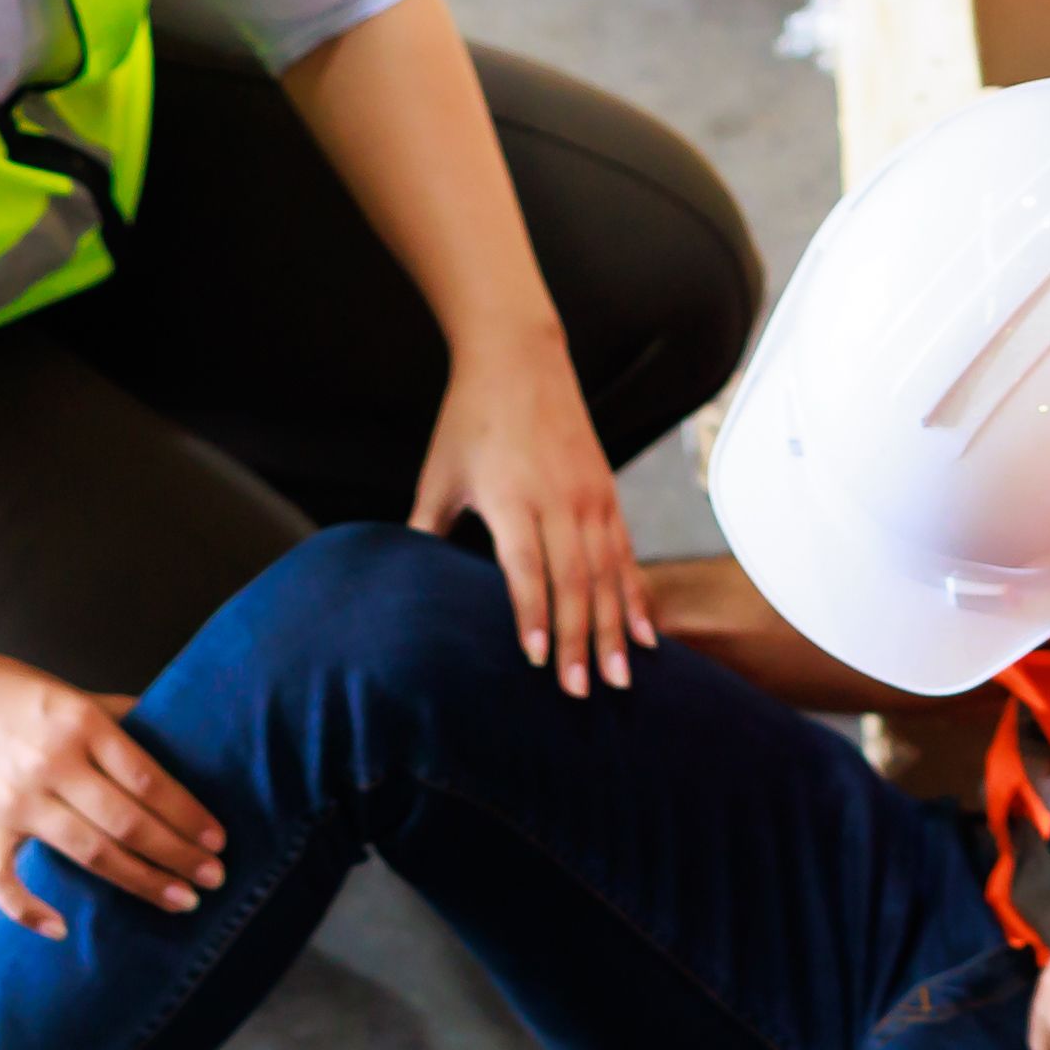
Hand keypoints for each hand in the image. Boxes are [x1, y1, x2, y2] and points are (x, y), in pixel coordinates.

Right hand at [0, 645, 227, 940]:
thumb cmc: (0, 689)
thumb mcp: (67, 691)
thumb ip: (118, 715)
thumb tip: (175, 727)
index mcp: (79, 724)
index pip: (150, 780)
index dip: (189, 815)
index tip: (219, 840)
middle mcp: (51, 763)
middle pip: (129, 822)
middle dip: (179, 855)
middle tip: (214, 880)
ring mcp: (13, 799)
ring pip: (90, 852)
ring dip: (141, 881)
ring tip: (180, 900)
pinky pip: (2, 880)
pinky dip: (28, 909)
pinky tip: (60, 929)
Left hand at [410, 333, 645, 697]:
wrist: (519, 358)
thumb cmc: (469, 418)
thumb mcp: (439, 474)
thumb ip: (426, 528)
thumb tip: (406, 579)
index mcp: (512, 498)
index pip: (527, 569)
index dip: (534, 616)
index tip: (538, 660)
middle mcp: (558, 500)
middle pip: (574, 582)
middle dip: (578, 641)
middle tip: (581, 691)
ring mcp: (589, 498)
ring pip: (607, 575)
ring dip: (613, 630)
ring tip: (620, 678)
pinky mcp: (607, 495)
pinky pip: (626, 556)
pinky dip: (635, 597)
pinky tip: (643, 634)